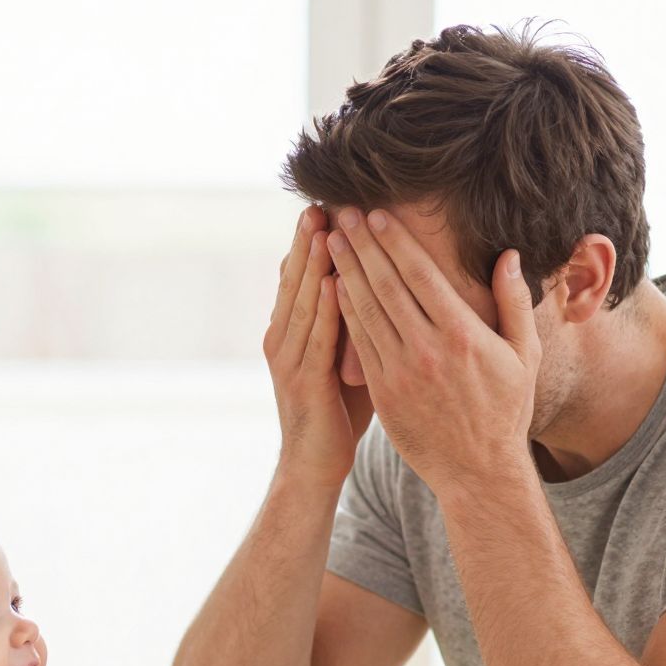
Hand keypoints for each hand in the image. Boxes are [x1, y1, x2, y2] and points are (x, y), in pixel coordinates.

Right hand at [264, 206, 375, 492]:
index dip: (312, 241)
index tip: (330, 204)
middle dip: (308, 240)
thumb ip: (353, 321)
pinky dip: (322, 307)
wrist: (314, 466)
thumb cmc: (338, 413)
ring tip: (324, 225)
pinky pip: (314, 337)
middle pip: (296, 279)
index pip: (302, 276)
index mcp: (293, 331)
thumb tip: (381, 282)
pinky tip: (332, 279)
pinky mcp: (301, 381)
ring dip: (312, 263)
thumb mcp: (345, 359)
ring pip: (302, 301)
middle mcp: (283, 339)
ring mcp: (288, 360)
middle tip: (322, 199)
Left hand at [324, 208, 539, 496]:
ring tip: (330, 240)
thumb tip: (507, 256)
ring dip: (345, 271)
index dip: (394, 240)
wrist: (478, 472)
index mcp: (463, 334)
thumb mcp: (524, 356)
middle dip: (361, 245)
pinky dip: (345, 313)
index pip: (420, 275)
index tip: (375, 213)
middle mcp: (427, 350)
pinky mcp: (383, 394)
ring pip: (366, 311)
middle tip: (341, 211)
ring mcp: (401, 373)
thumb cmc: (506, 411)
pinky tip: (334, 288)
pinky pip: (359, 345)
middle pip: (386, 285)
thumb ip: (515, 303)